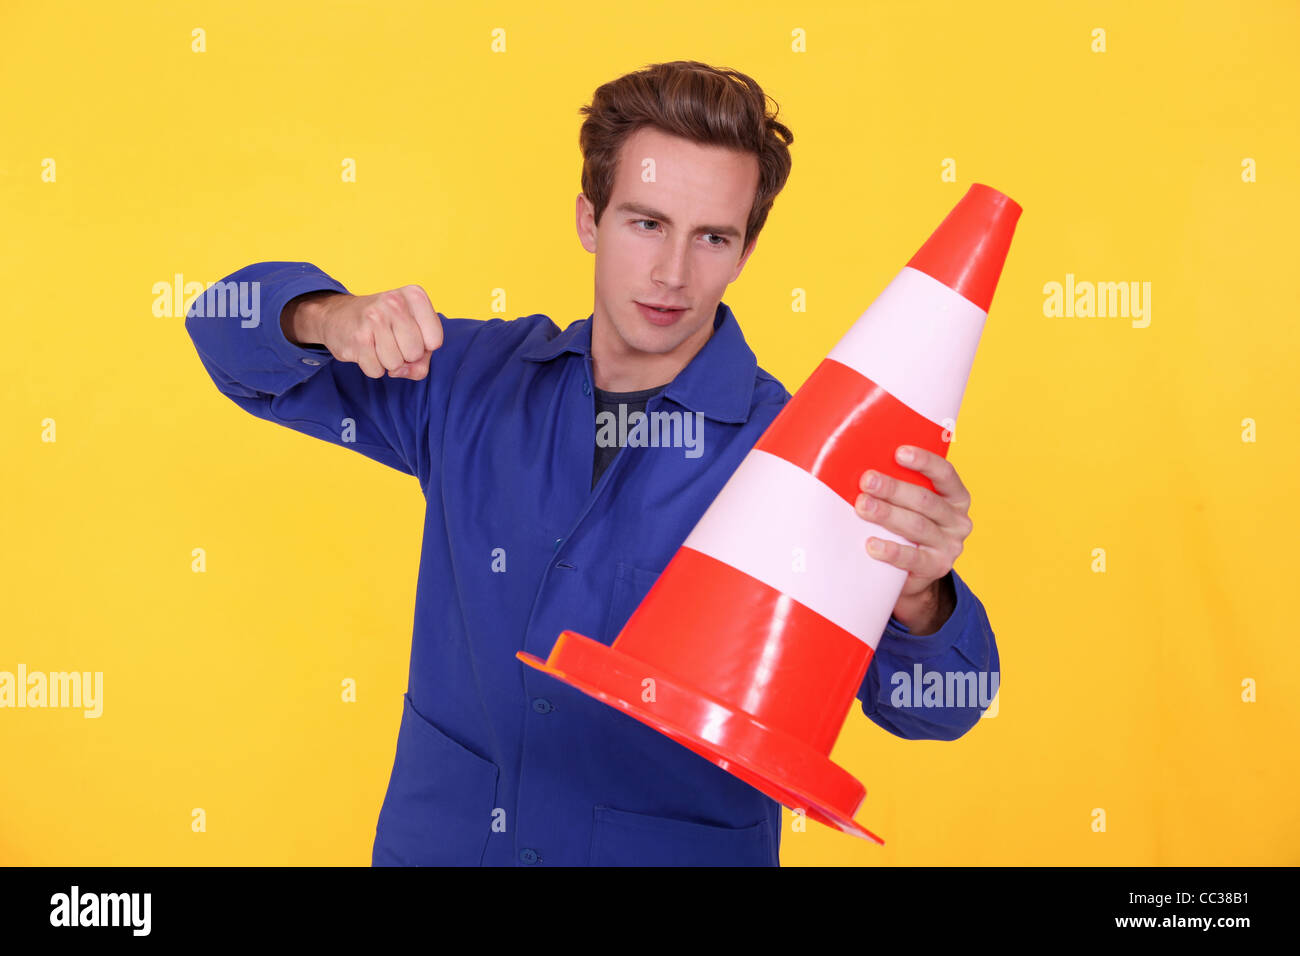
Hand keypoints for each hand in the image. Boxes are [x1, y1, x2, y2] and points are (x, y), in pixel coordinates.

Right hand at [284, 285, 442, 378]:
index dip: (425, 347)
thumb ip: (422, 359)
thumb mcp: (413, 332)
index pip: (436, 340)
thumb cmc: (385, 325)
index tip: (410, 334)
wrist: (338, 315)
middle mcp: (395, 302)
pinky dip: (372, 367)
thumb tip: (401, 371)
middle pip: (416, 353)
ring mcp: (374, 318)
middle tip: (391, 339)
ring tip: (377, 343)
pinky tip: (365, 349)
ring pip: (395, 365)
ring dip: (387, 362)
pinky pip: (376, 371)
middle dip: (405, 355)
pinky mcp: (357, 337)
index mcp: (414, 295)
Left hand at [856, 445, 972, 619]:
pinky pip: (913, 558)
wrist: (914, 572)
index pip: (945, 473)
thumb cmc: (908, 528)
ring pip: (917, 525)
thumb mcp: (910, 506)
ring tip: (863, 506)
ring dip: (887, 514)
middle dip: (893, 488)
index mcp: (955, 497)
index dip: (924, 461)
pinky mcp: (937, 567)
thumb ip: (898, 488)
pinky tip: (872, 544)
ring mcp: (950, 546)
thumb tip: (861, 468)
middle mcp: (957, 520)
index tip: (899, 453)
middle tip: (867, 481)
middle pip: (924, 500)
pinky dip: (891, 550)